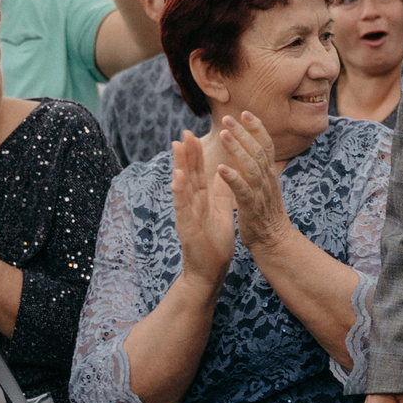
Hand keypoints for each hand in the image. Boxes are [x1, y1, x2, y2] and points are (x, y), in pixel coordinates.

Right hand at [169, 129, 236, 288]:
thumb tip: (225, 174)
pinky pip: (182, 206)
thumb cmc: (214, 242)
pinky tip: (178, 177)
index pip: (198, 173)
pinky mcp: (186, 226)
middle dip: (186, 154)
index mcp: (201, 200)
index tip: (194, 135)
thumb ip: (221, 193)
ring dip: (179, 165)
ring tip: (177, 146)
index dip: (196, 154)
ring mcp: (187, 214)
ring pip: (182, 186)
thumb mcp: (221, 212)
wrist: (210, 270)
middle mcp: (191, 204)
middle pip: (188, 174)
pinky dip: (179, 191)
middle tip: (184, 132)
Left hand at [214, 112, 292, 253]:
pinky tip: (221, 168)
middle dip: (243, 132)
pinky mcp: (251, 206)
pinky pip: (242, 189)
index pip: (265, 144)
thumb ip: (260, 168)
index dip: (257, 128)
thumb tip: (255, 150)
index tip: (246, 113)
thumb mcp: (265, 185)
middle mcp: (267, 179)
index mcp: (269, 173)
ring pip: (250, 165)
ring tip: (224, 134)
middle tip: (228, 117)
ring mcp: (261, 192)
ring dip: (237, 148)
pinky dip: (233, 177)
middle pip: (257, 149)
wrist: (274, 240)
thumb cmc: (266, 213)